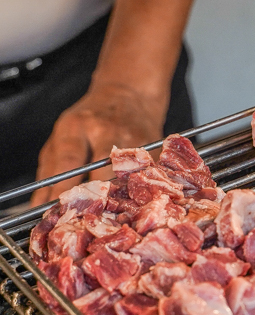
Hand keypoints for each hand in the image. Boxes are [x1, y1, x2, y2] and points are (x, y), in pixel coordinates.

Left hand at [32, 82, 166, 205]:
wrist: (131, 93)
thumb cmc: (93, 118)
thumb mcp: (63, 134)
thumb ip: (50, 170)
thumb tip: (39, 205)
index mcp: (77, 125)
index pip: (68, 162)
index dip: (63, 190)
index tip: (60, 213)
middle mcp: (108, 130)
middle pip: (103, 172)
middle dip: (95, 200)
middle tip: (87, 221)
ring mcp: (135, 139)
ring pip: (129, 178)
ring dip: (121, 200)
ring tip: (113, 217)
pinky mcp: (155, 149)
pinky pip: (149, 176)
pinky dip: (142, 192)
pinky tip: (137, 204)